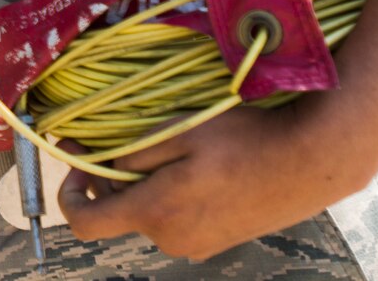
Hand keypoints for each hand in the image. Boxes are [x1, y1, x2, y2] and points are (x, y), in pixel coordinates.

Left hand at [56, 106, 372, 262]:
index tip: (75, 162)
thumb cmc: (245, 141)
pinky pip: (180, 219)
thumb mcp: (181, 132)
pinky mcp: (219, 242)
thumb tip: (96, 162)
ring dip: (148, 185)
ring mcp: (197, 246)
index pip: (85, 223)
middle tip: (130, 139)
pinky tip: (201, 168)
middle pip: (121, 212)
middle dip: (113, 179)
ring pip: (151, 214)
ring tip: (177, 150)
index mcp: (155, 214)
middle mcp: (171, 240)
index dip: (68, 194)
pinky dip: (175, 196)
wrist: (310, 163)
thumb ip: (132, 152)